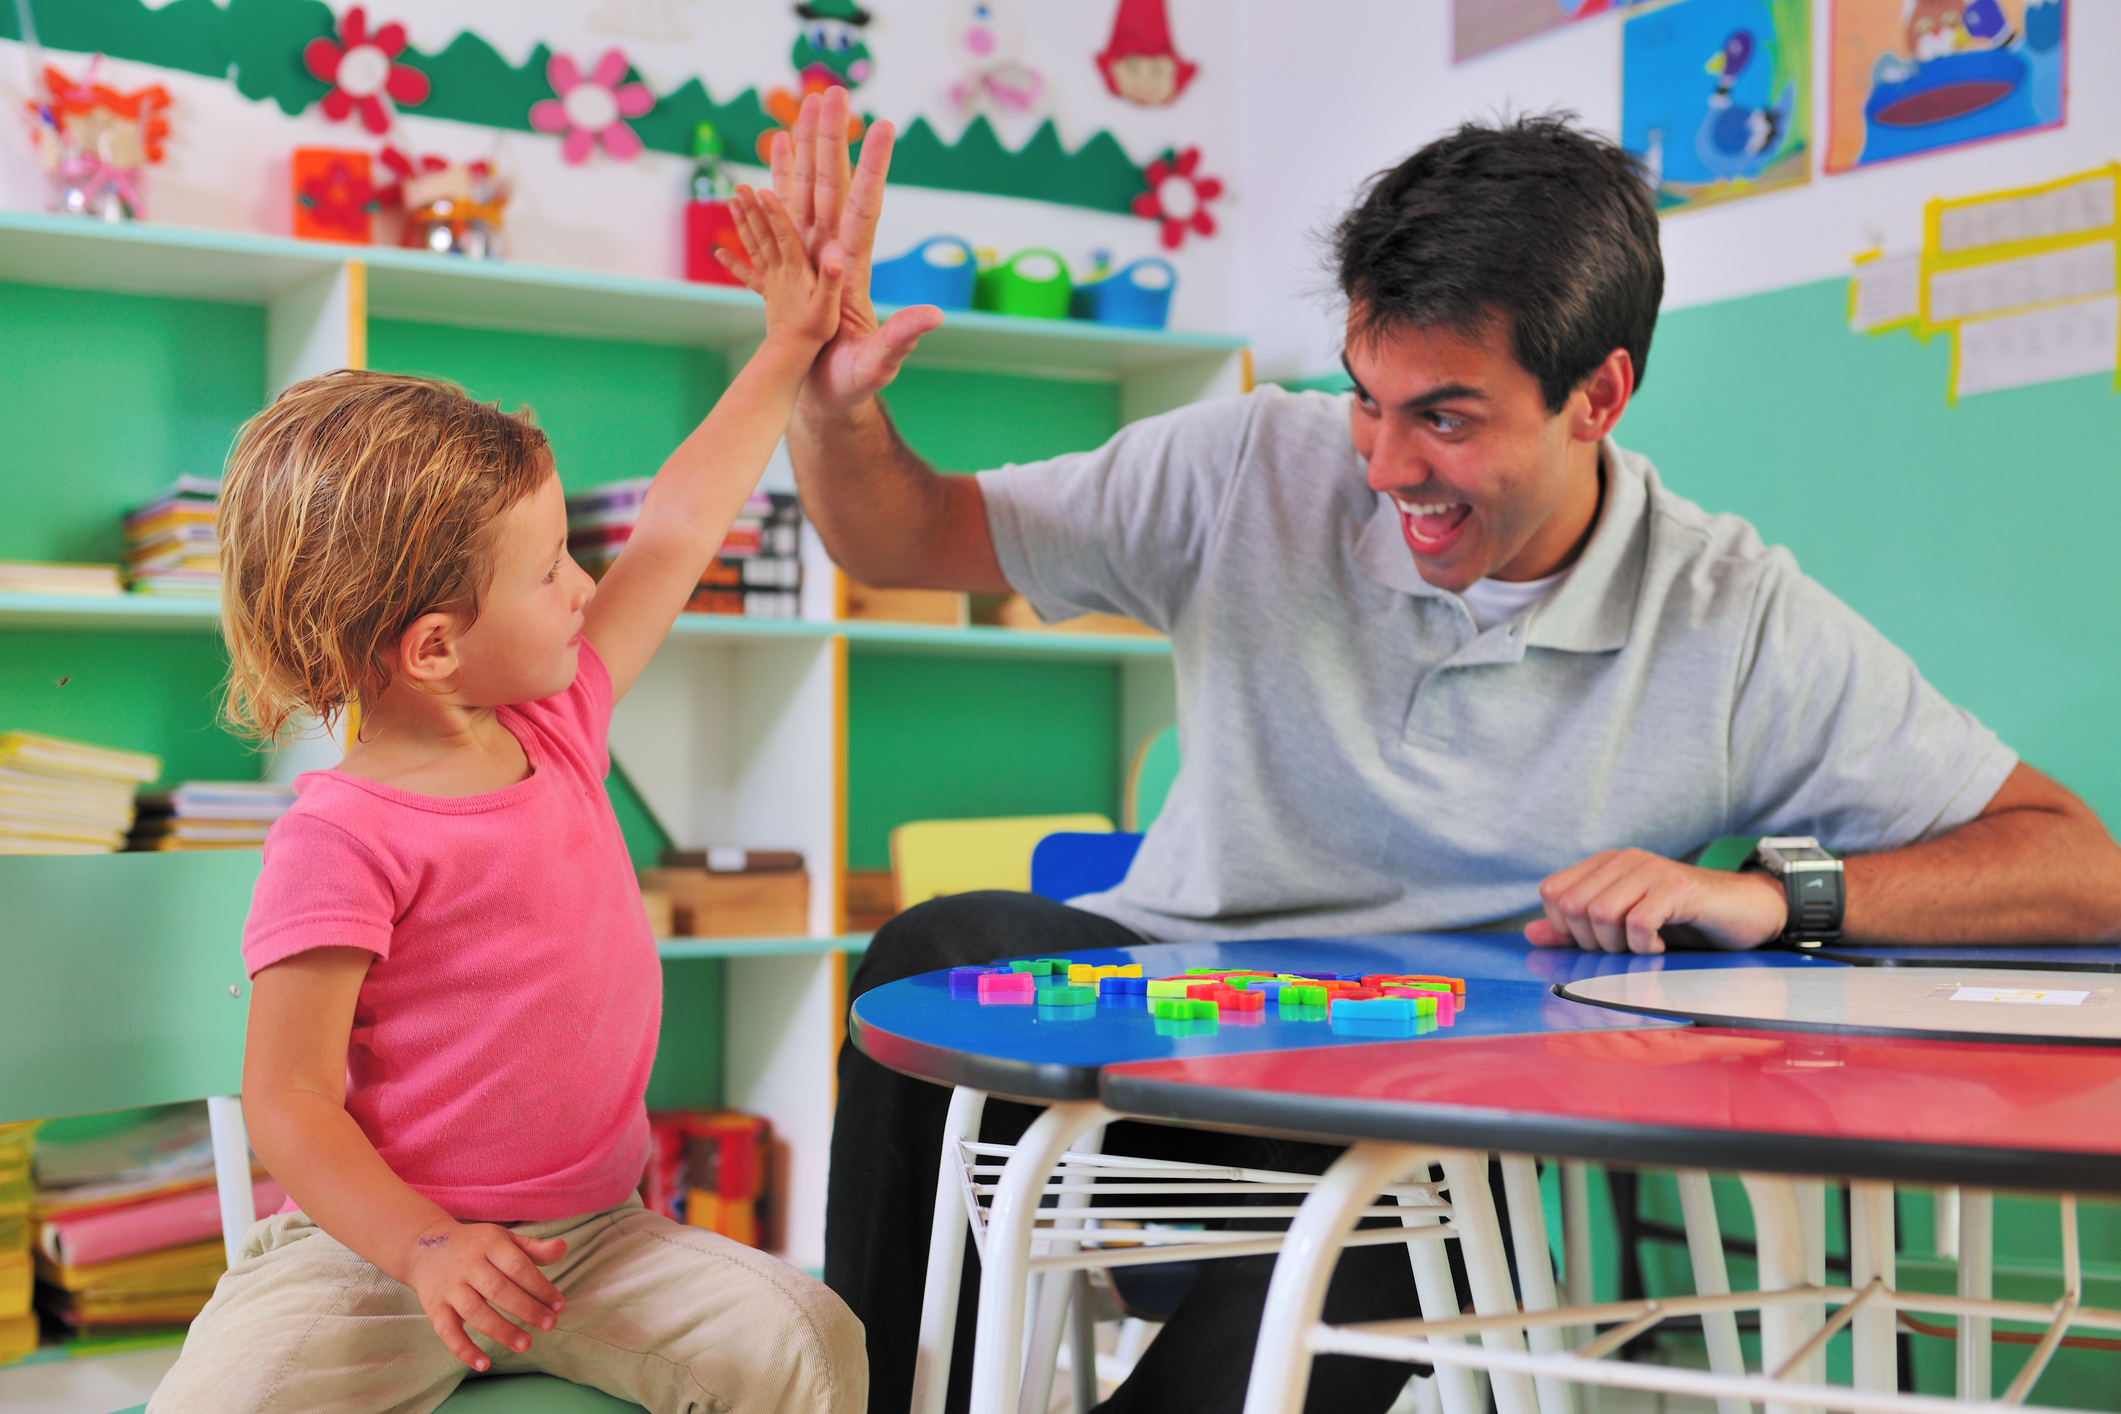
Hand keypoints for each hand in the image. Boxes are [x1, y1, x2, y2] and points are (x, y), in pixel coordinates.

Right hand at [403, 1220, 567, 1370]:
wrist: (423, 1247)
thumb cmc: (475, 1246)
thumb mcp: (504, 1239)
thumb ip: (533, 1248)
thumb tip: (562, 1247)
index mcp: (490, 1244)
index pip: (519, 1267)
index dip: (541, 1287)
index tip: (559, 1306)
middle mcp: (468, 1265)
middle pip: (499, 1290)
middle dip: (527, 1310)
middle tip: (549, 1325)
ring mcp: (449, 1288)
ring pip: (476, 1312)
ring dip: (502, 1331)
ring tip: (525, 1345)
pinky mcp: (434, 1308)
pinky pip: (447, 1332)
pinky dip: (464, 1350)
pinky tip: (484, 1364)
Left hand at [717, 183, 846, 353]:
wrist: (795, 352)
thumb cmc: (816, 330)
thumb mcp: (830, 307)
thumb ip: (832, 284)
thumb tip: (835, 262)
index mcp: (797, 271)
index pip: (784, 236)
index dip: (774, 212)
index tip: (763, 191)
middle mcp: (779, 271)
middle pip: (763, 235)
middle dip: (752, 209)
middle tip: (739, 186)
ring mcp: (771, 280)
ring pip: (754, 247)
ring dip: (742, 224)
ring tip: (731, 202)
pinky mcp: (767, 291)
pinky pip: (748, 275)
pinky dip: (733, 263)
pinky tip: (719, 252)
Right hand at [771, 88, 944, 414]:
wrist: (828, 398)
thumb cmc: (853, 386)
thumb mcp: (878, 365)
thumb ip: (902, 339)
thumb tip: (936, 316)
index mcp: (852, 268)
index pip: (864, 207)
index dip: (872, 167)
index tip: (884, 125)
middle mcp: (832, 254)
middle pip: (831, 186)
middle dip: (831, 138)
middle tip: (832, 91)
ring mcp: (810, 259)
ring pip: (803, 194)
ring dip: (802, 153)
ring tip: (799, 110)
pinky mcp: (791, 270)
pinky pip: (775, 221)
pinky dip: (770, 189)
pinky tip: (766, 161)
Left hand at [1526, 848, 1787, 954]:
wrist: (1745, 911)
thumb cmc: (1682, 922)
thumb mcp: (1623, 927)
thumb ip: (1576, 930)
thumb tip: (1530, 934)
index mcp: (1605, 865)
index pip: (1552, 892)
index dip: (1564, 927)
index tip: (1597, 941)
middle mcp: (1624, 860)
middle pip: (1572, 905)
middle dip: (1590, 941)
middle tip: (1623, 949)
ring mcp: (1651, 870)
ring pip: (1601, 913)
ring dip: (1617, 945)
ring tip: (1643, 947)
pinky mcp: (1677, 887)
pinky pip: (1638, 922)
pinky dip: (1644, 945)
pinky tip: (1661, 945)